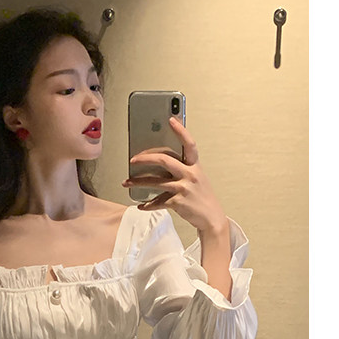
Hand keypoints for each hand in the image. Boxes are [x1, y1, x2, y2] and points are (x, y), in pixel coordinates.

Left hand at [125, 125, 228, 241]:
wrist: (211, 217)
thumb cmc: (201, 196)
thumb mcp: (197, 178)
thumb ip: (182, 168)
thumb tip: (158, 162)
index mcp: (195, 166)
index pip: (189, 144)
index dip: (181, 131)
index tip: (170, 120)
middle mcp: (190, 174)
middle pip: (164, 160)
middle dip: (145, 158)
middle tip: (133, 160)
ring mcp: (184, 188)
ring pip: (156, 182)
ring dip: (138, 182)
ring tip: (126, 182)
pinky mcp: (178, 202)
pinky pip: (158, 202)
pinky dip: (147, 204)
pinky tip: (140, 205)